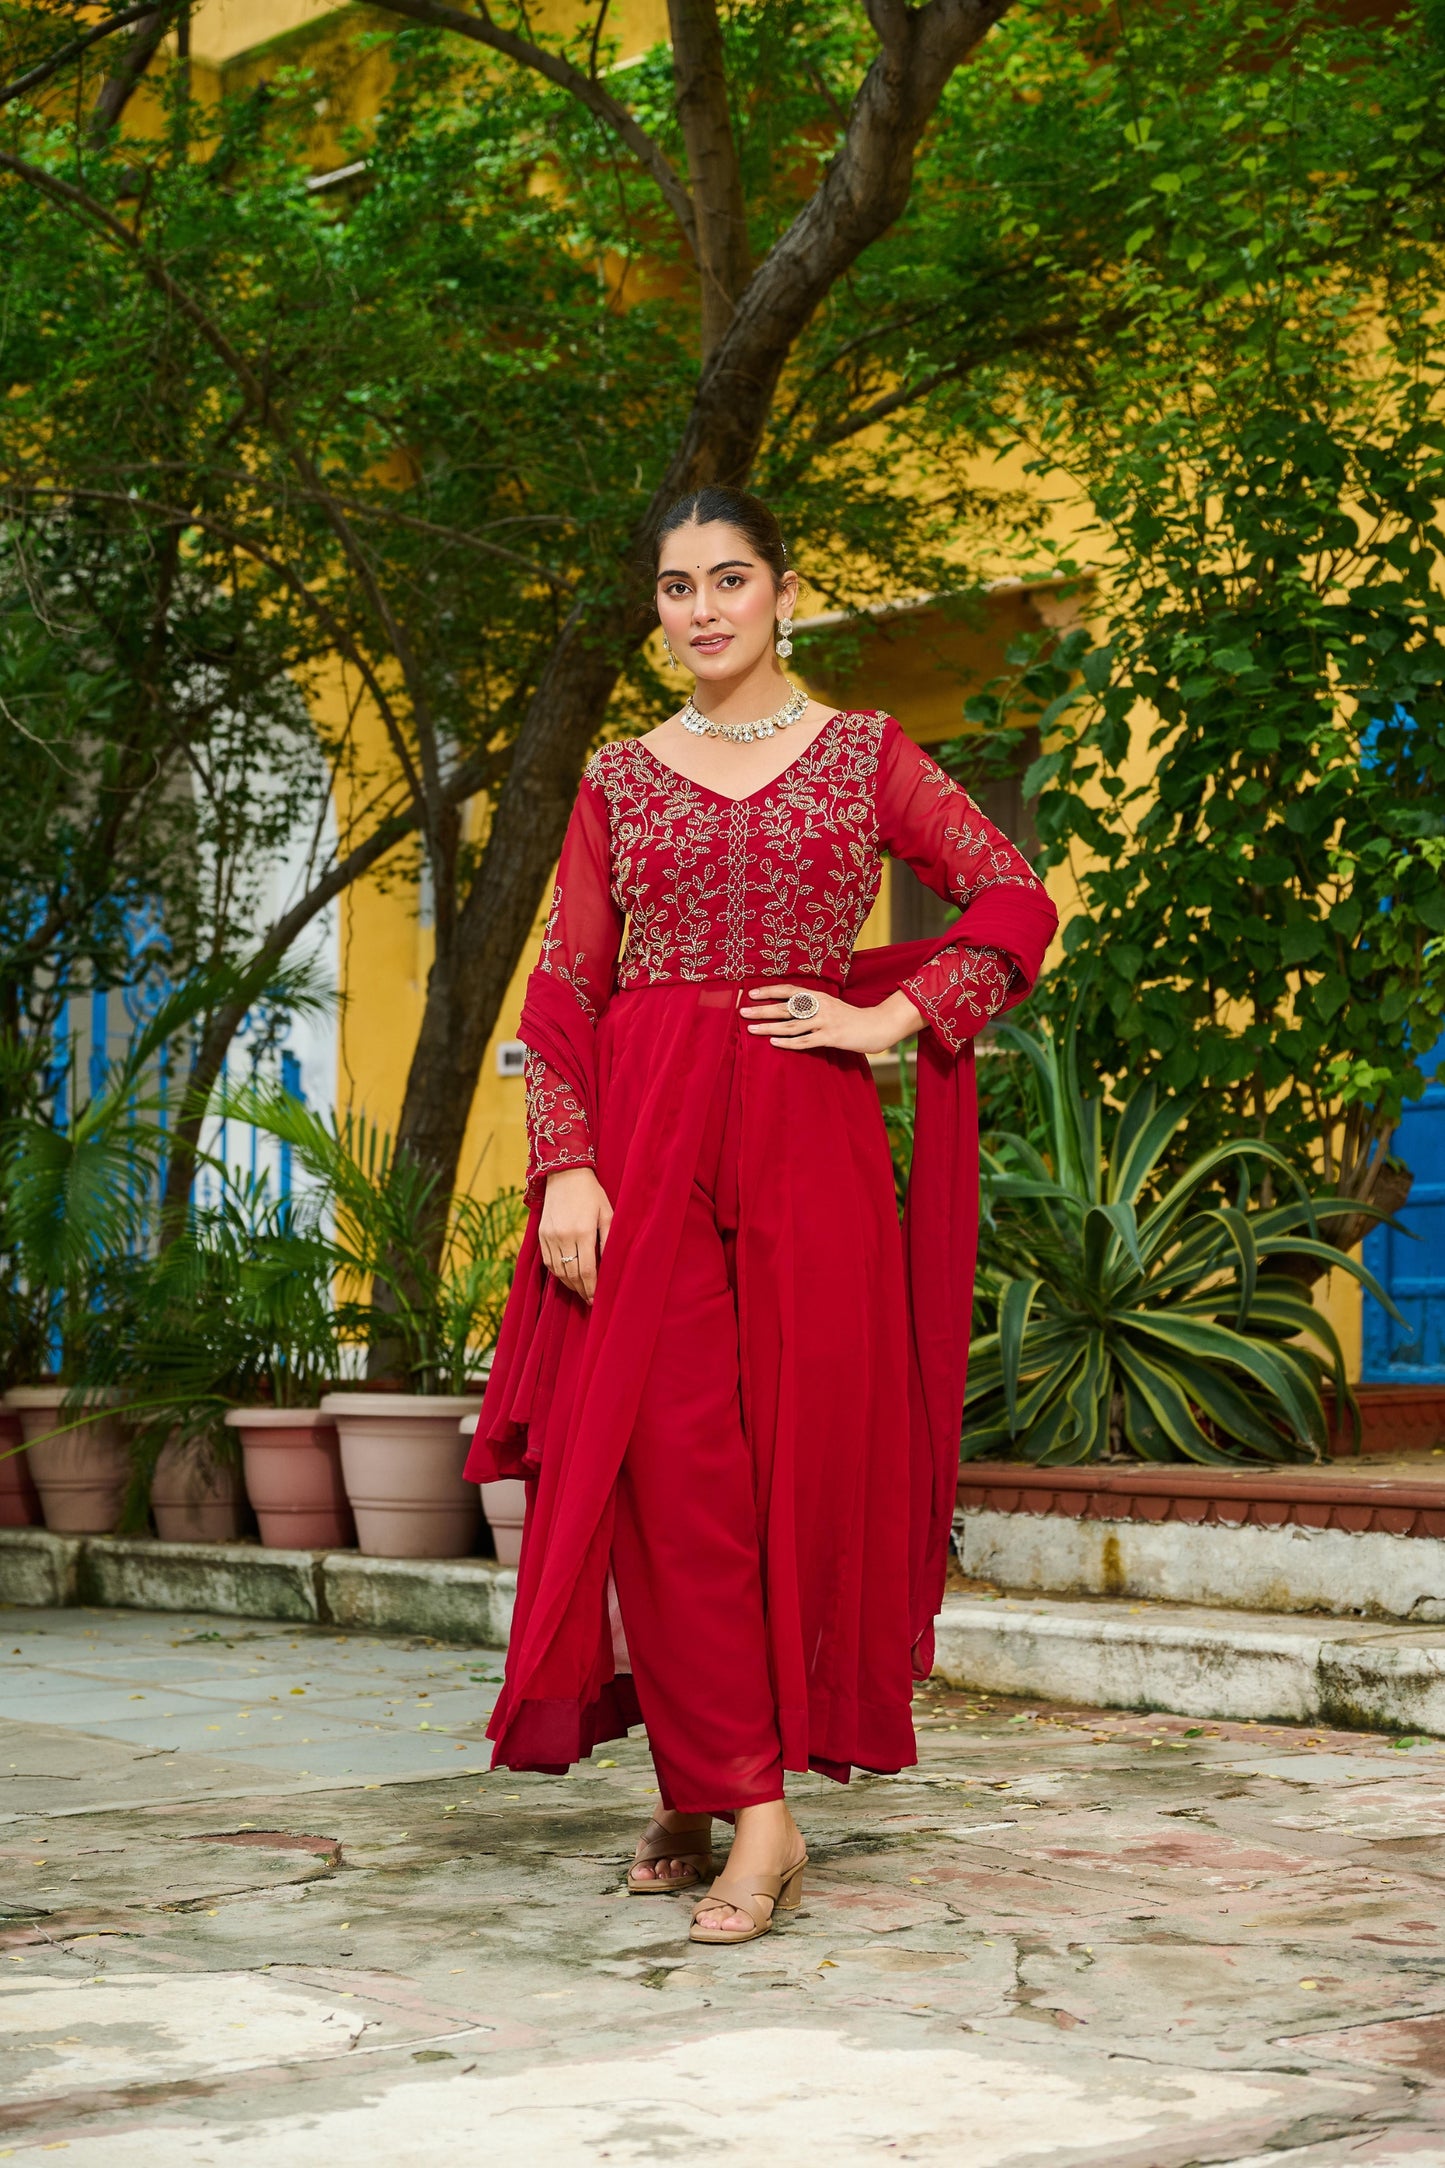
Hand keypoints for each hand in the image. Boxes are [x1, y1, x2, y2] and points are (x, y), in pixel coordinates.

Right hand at [539, 1166, 612, 1302]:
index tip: (597, 1299)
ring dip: (569, 1284)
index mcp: (583, 1232)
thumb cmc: (591, 1194)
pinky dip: (557, 1273)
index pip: (586, 1270)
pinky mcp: (541, 1234)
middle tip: (590, 1299)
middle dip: (581, 1290)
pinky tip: (567, 1276)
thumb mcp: (607, 1214)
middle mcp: (564, 1236)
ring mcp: (550, 1236)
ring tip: (580, 1290)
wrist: (565, 1174)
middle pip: (571, 1274)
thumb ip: (608, 1240)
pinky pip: (548, 1261)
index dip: (592, 1287)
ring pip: (557, 1271)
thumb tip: (610, 1265)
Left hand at [740, 984, 924, 1056]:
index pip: (789, 990)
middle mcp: (819, 1006)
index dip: (770, 991)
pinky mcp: (831, 1038)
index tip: (751, 993)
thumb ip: (813, 1005)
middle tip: (742, 1012)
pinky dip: (788, 1042)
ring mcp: (825, 1022)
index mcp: (819, 996)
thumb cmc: (851, 1018)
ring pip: (791, 1025)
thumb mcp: (831, 1005)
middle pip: (785, 1007)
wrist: (877, 1026)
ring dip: (769, 1027)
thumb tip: (790, 1006)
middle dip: (762, 1009)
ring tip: (751, 1029)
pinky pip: (805, 1041)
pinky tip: (774, 1042)